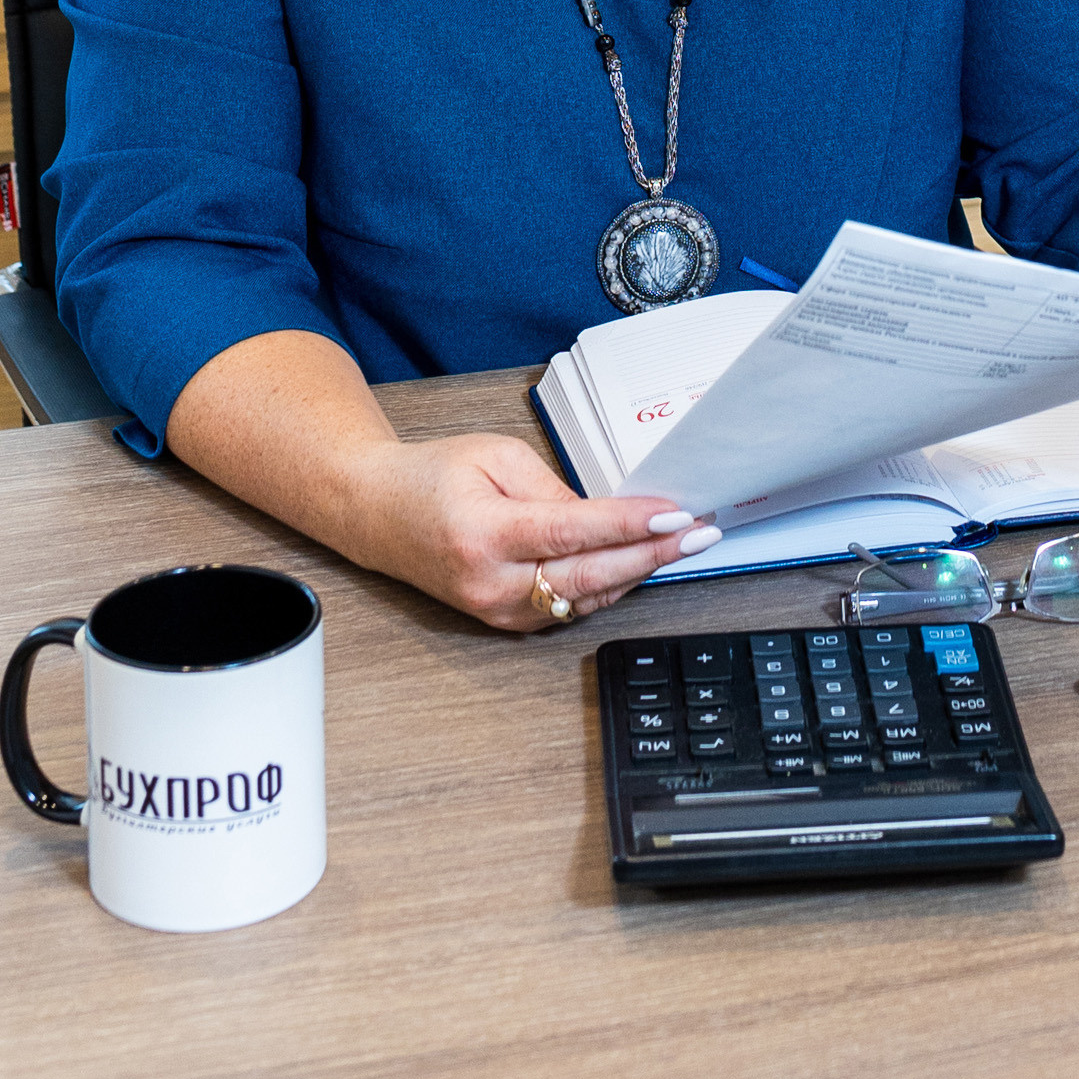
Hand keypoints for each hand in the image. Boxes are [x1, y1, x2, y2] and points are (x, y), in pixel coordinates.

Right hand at [344, 428, 716, 632]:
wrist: (378, 514)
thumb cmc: (432, 477)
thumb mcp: (496, 458)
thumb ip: (553, 488)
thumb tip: (607, 514)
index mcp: (485, 534)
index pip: (573, 534)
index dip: (629, 526)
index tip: (673, 514)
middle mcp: (491, 583)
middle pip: (589, 577)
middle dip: (652, 554)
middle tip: (700, 533)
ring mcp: (496, 610)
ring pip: (584, 600)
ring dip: (638, 572)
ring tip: (684, 543)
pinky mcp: (503, 620)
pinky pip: (568, 608)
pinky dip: (607, 586)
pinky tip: (639, 562)